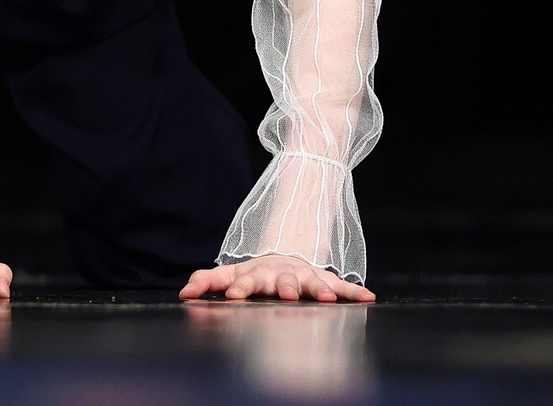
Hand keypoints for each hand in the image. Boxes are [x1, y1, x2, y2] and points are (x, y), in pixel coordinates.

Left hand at [180, 253, 374, 302]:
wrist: (286, 255)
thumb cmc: (255, 273)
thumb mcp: (230, 273)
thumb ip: (207, 280)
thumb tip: (184, 292)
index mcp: (257, 274)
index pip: (246, 281)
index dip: (240, 288)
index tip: (234, 296)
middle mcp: (282, 275)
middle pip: (283, 281)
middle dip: (285, 287)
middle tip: (287, 295)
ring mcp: (305, 276)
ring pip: (313, 283)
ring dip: (320, 290)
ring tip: (326, 298)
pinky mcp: (324, 279)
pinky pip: (341, 285)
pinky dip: (354, 291)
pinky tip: (369, 297)